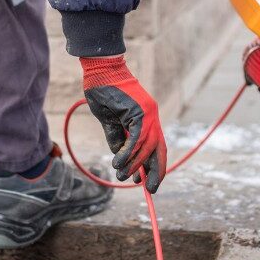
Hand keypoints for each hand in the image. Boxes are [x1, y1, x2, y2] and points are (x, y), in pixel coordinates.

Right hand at [80, 55, 166, 192]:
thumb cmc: (103, 92)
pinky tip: (119, 164)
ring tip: (123, 177)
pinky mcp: (139, 112)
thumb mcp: (109, 120)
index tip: (145, 181)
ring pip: (147, 147)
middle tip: (149, 189)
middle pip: (158, 149)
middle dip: (155, 171)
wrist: (100, 70)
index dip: (152, 164)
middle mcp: (152, 116)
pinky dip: (129, 154)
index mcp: (147, 118)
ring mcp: (148, 113)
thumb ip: (116, 137)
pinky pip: (137, 139)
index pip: (155, 145)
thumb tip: (120, 157)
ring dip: (135, 165)